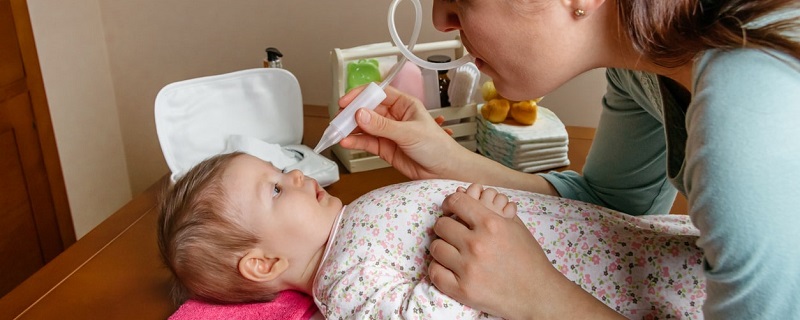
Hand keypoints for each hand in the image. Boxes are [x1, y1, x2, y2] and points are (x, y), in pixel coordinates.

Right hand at [337, 85, 471, 180]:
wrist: (444, 171)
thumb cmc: (437, 147)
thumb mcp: (409, 133)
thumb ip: (383, 126)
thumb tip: (361, 115)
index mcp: (404, 104)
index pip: (377, 93)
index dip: (360, 96)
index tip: (345, 102)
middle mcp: (394, 116)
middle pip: (367, 110)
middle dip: (351, 114)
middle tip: (338, 120)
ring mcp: (388, 132)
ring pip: (364, 127)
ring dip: (350, 129)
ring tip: (338, 133)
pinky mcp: (384, 148)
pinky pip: (366, 142)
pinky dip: (355, 142)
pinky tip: (346, 142)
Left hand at [428, 190, 622, 318]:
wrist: (538, 293)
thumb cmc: (528, 258)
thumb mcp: (514, 226)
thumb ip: (490, 209)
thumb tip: (465, 194)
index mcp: (491, 223)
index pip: (455, 201)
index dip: (450, 203)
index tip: (450, 210)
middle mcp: (477, 244)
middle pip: (441, 225)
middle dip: (446, 227)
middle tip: (453, 234)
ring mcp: (468, 268)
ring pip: (436, 247)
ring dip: (442, 248)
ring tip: (452, 252)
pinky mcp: (463, 290)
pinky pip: (435, 273)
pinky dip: (438, 269)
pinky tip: (448, 268)